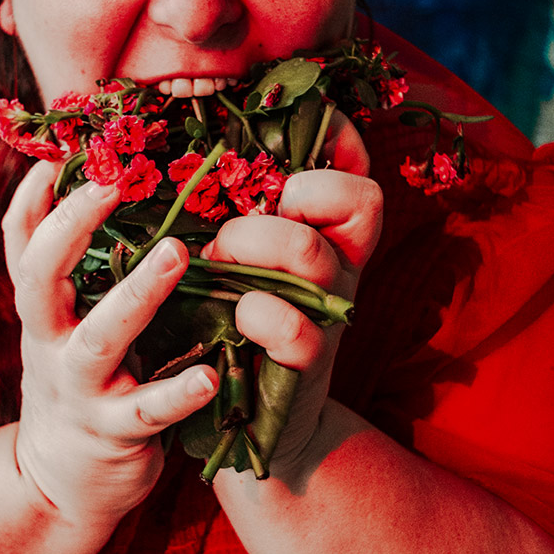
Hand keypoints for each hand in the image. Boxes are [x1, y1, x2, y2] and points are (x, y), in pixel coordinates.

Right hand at [2, 162, 218, 528]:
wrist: (61, 480)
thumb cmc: (79, 378)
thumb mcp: (64, 322)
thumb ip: (78, 267)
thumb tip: (98, 182)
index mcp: (42, 308)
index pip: (21, 240)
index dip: (35, 194)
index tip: (63, 147)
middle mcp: (48, 342)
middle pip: (39, 278)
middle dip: (69, 228)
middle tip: (112, 184)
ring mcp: (78, 388)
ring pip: (97, 339)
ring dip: (134, 296)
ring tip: (176, 255)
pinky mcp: (113, 431)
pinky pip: (146, 411)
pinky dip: (177, 393)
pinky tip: (210, 375)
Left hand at [201, 111, 381, 470]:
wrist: (247, 419)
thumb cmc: (235, 319)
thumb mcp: (246, 258)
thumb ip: (239, 207)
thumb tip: (193, 140)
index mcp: (331, 234)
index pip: (360, 169)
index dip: (341, 142)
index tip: (302, 135)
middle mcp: (342, 267)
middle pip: (351, 199)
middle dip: (279, 199)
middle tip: (225, 233)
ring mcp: (329, 315)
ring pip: (312, 255)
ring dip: (252, 247)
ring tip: (215, 267)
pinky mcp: (305, 367)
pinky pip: (297, 330)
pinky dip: (260, 315)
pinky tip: (236, 317)